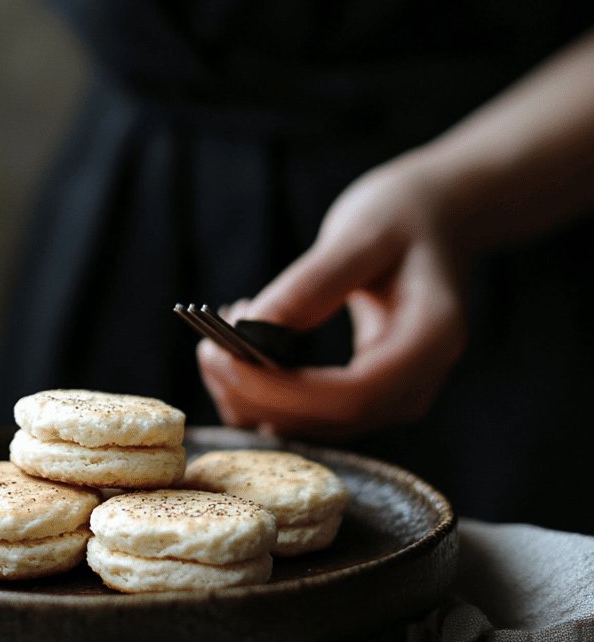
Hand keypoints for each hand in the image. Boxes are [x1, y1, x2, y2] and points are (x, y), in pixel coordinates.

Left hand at [197, 156, 469, 438]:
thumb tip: (248, 330)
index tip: (224, 358)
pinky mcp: (366, 397)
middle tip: (206, 347)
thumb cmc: (401, 216)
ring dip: (252, 395)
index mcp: (430, 342)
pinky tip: (239, 350)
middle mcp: (416, 385)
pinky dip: (263, 393)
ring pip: (311, 425)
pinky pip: (307, 414)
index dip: (280, 391)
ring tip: (219, 338)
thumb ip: (308, 285)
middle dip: (255, 394)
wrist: (436, 220)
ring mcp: (393, 398)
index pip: (351, 397)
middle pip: (327, 420)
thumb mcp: (356, 234)